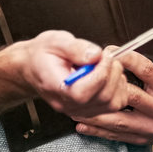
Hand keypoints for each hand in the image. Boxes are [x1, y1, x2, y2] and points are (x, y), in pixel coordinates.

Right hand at [13, 30, 132, 118]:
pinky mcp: (89, 110)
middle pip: (102, 99)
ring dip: (117, 82)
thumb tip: (95, 55)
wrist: (33, 67)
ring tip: (108, 65)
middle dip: (112, 73)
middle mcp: (68, 104)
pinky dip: (119, 89)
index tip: (104, 56)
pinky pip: (113, 106)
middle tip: (107, 57)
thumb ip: (75, 48)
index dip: (99, 74)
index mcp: (56, 88)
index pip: (82, 92)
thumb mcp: (55, 41)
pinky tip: (110, 76)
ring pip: (112, 104)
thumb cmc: (42, 55)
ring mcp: (79, 110)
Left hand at [72, 48, 152, 146]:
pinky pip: (117, 136)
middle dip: (104, 87)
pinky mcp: (144, 139)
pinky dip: (98, 131)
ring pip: (118, 119)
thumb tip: (116, 56)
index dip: (125, 58)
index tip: (109, 52)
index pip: (144, 69)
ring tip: (76, 107)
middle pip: (128, 95)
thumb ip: (143, 70)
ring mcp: (152, 127)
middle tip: (84, 80)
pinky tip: (83, 125)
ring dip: (94, 113)